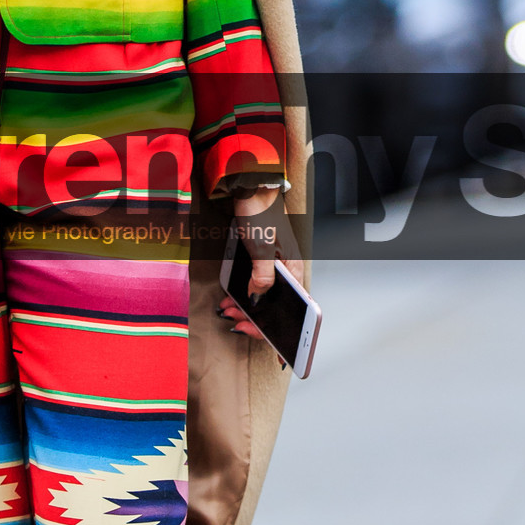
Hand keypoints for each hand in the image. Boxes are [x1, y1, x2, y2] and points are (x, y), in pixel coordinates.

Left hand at [219, 187, 279, 341]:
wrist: (251, 188)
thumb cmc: (261, 214)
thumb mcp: (261, 248)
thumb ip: (263, 277)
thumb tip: (258, 299)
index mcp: (295, 270)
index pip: (294, 310)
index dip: (280, 328)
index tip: (261, 336)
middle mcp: (288, 271)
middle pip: (277, 306)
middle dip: (256, 318)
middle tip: (235, 322)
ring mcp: (275, 266)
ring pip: (264, 297)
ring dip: (247, 307)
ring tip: (228, 310)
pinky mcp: (263, 261)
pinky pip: (256, 284)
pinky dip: (244, 293)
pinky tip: (231, 297)